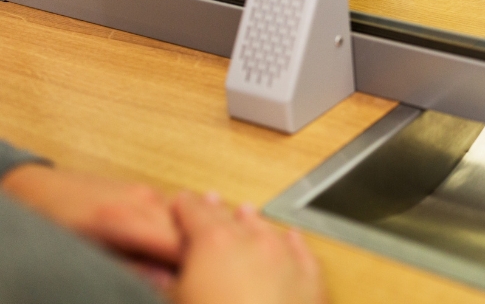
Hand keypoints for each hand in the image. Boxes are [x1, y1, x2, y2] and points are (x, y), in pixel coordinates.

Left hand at [1, 164, 180, 279]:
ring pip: (186, 219)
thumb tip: (167, 282)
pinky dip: (181, 227)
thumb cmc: (55, 223)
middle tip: (191, 274)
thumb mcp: (87, 254)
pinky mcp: (145, 189)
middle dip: (195, 253)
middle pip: (189, 231)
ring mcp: (146, 191)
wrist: (40, 187)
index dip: (190, 264)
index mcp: (124, 219)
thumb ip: (131, 268)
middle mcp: (142, 200)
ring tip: (186, 261)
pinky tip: (176, 242)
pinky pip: (175, 210)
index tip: (189, 279)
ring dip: (190, 240)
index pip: (179, 244)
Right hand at [173, 192, 326, 303]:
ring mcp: (286, 260)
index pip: (194, 213)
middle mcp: (254, 244)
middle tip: (207, 202)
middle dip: (216, 212)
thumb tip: (159, 276)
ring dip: (253, 223)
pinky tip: (289, 237)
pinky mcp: (311, 282)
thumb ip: (166, 284)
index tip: (180, 203)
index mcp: (214, 246)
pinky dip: (292, 243)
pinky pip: (301, 252)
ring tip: (245, 214)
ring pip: (266, 230)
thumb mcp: (175, 301)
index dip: (184, 208)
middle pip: (230, 218)